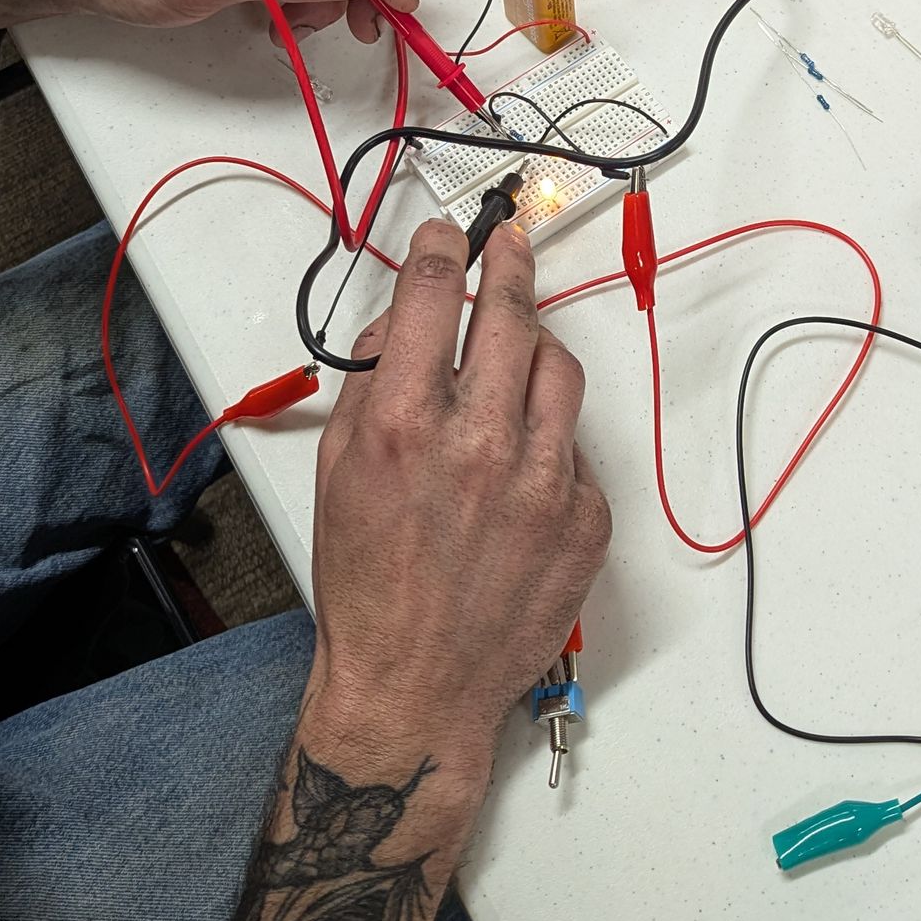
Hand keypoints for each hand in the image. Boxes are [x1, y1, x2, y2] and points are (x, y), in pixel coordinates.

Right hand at [307, 218, 610, 776]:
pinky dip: (548, 441)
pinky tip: (518, 468)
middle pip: (508, 315)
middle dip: (507, 266)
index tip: (448, 234)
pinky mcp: (584, 517)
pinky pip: (575, 446)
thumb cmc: (368, 590)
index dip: (440, 249)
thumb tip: (395, 329)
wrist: (414, 686)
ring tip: (513, 359)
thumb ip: (366, 390)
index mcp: (402, 427)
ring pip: (557, 369)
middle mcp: (477, 444)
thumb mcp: (336, 474)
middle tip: (508, 245)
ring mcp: (540, 481)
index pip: (429, 297)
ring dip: (533, 350)